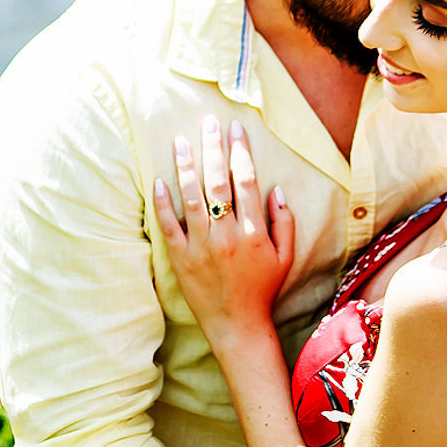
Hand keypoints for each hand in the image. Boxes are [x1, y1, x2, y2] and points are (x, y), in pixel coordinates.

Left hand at [151, 116, 294, 337]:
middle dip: (212, 148)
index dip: (240, 152)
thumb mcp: (286, 257)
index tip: (236, 129)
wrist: (237, 325)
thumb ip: (284, 222)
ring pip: (191, 199)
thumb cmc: (263, 289)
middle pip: (217, 183)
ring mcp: (202, 247)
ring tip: (180, 141)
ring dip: (186, 167)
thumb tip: (276, 188)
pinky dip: (163, 203)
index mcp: (253, 232)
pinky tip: (159, 181)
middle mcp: (227, 236)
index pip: (246, 182)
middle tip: (208, 122)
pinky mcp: (181, 259)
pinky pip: (169, 226)